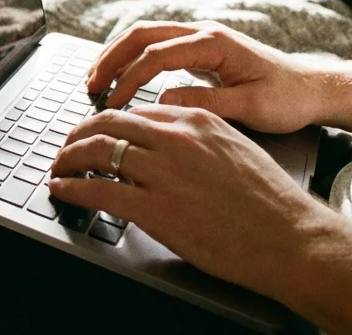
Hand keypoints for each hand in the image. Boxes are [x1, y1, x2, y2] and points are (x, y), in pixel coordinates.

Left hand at [49, 105, 339, 294]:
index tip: (93, 133)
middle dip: (77, 135)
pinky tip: (61, 190)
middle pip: (107, 124)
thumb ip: (196, 140)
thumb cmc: (270, 202)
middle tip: (65, 147)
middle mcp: (175, 139)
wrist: (292, 238)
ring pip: (96, 152)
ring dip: (67, 159)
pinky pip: (97, 191)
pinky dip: (71, 188)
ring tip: (58, 167)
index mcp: (195, 120)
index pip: (133, 112)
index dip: (105, 123)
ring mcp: (164, 173)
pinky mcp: (155, 209)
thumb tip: (162, 143)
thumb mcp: (233, 149)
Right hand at [86, 21, 331, 133]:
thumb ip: (207, 103)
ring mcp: (200, 40)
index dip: (130, 79)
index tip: (114, 103)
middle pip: (142, 34)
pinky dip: (132, 61)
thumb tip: (163, 101)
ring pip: (146, 37)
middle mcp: (203, 34)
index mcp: (214, 43)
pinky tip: (121, 79)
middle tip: (89, 84)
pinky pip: (156, 48)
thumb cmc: (288, 99)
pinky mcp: (200, 52)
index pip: (157, 55)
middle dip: (111, 57)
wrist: (313, 89)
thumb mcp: (251, 108)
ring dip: (117, 56)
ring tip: (95, 80)